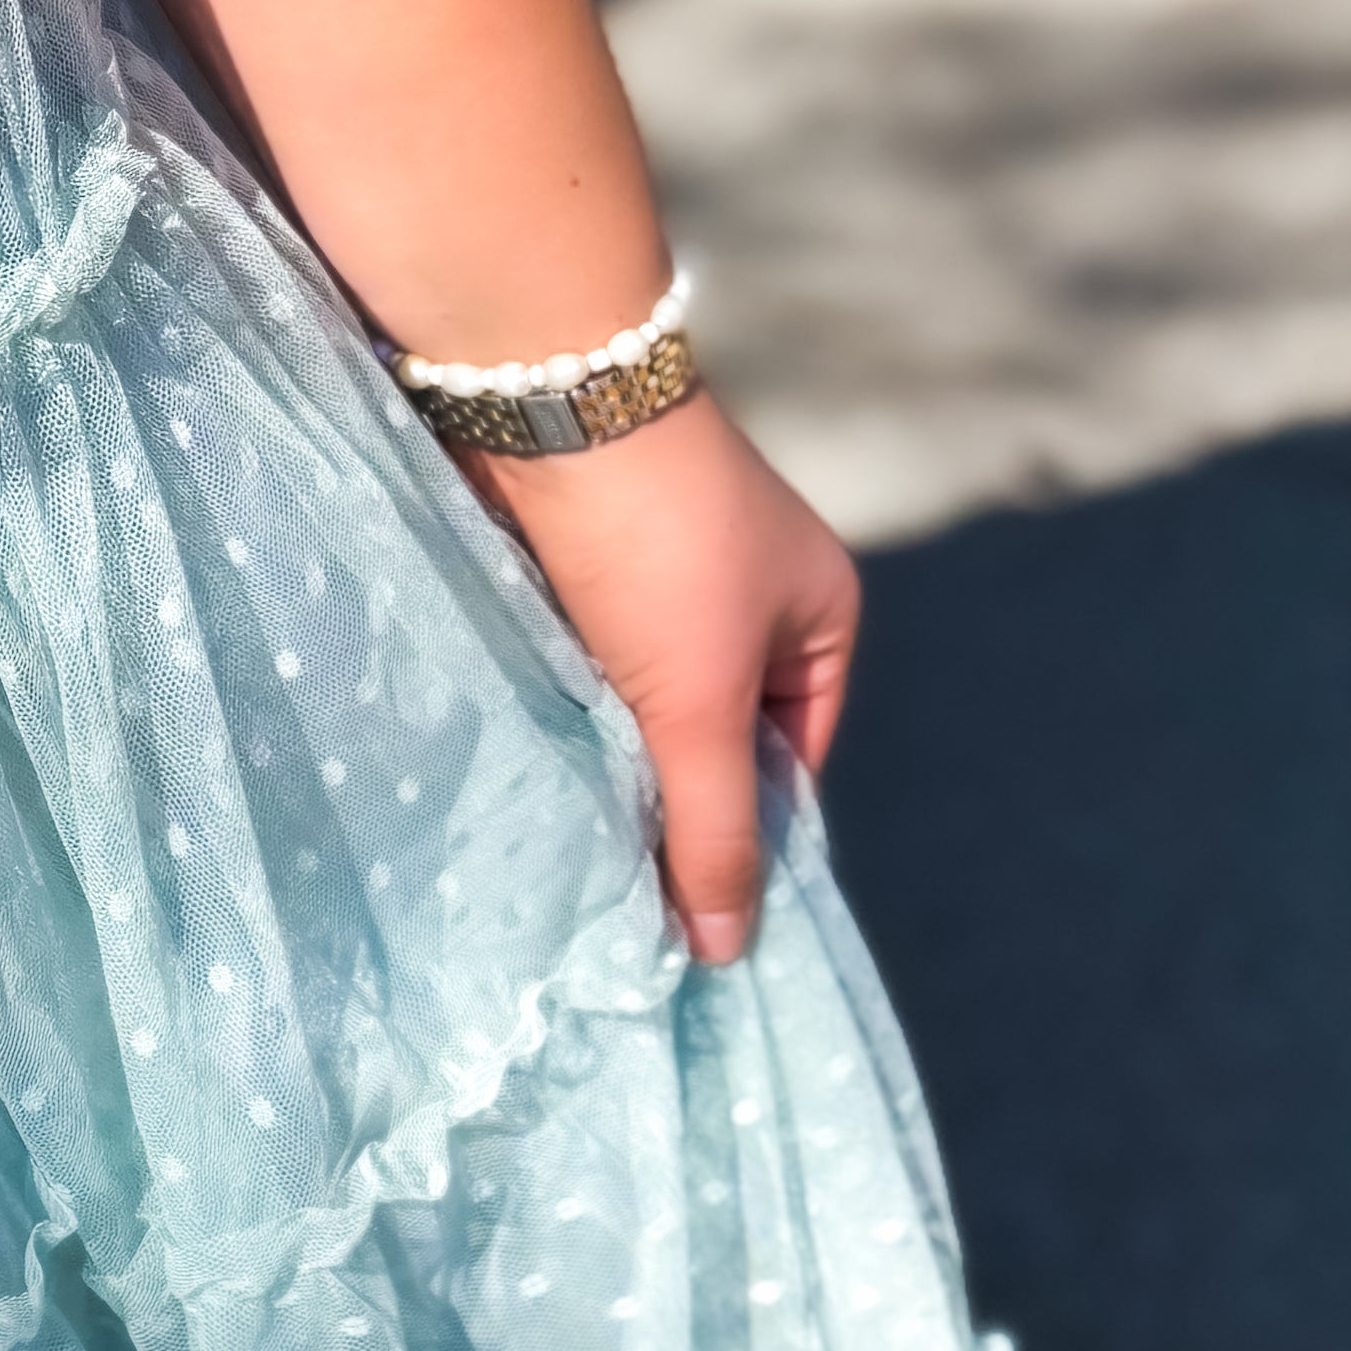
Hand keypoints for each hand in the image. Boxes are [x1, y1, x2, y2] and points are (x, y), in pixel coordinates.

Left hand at [473, 388, 859, 970]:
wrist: (543, 402)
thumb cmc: (655, 545)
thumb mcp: (699, 700)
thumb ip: (712, 824)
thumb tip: (726, 949)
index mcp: (815, 619)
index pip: (791, 764)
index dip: (746, 838)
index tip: (694, 925)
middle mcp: (746, 598)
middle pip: (712, 740)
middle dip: (671, 807)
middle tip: (623, 911)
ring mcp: (657, 582)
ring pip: (639, 709)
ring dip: (611, 766)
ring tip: (572, 857)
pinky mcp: (578, 573)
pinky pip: (582, 673)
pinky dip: (565, 720)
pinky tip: (535, 778)